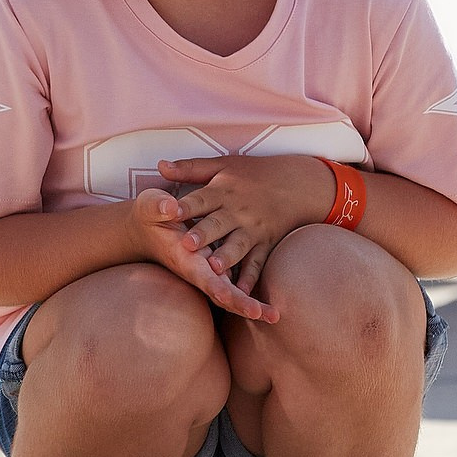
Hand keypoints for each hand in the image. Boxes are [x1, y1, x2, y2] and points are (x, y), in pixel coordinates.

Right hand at [129, 189, 277, 321]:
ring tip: (275, 316)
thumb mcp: (150, 206)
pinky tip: (269, 306)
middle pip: (220, 292)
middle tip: (270, 315)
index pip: (201, 275)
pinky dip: (249, 296)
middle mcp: (197, 268)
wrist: (147, 228)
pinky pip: (233, 285)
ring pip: (230, 293)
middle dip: (242, 304)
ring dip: (251, 305)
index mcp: (183, 256)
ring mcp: (207, 270)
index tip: (231, 296)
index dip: (216, 286)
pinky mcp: (214, 267)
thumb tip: (170, 207)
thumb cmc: (150, 215)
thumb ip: (158, 207)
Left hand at [152, 155, 335, 292]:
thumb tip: (160, 165)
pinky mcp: (265, 244)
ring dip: (227, 257)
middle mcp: (238, 212)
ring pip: (238, 245)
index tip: (169, 210)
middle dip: (204, 234)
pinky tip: (242, 292)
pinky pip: (257, 263)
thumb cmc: (251, 174)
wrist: (295, 184)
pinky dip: (250, 278)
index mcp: (223, 192)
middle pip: (218, 224)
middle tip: (188, 243)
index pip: (201, 198)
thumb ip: (189, 169)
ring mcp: (253, 230)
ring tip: (214, 267)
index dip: (186, 205)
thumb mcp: (221, 165)